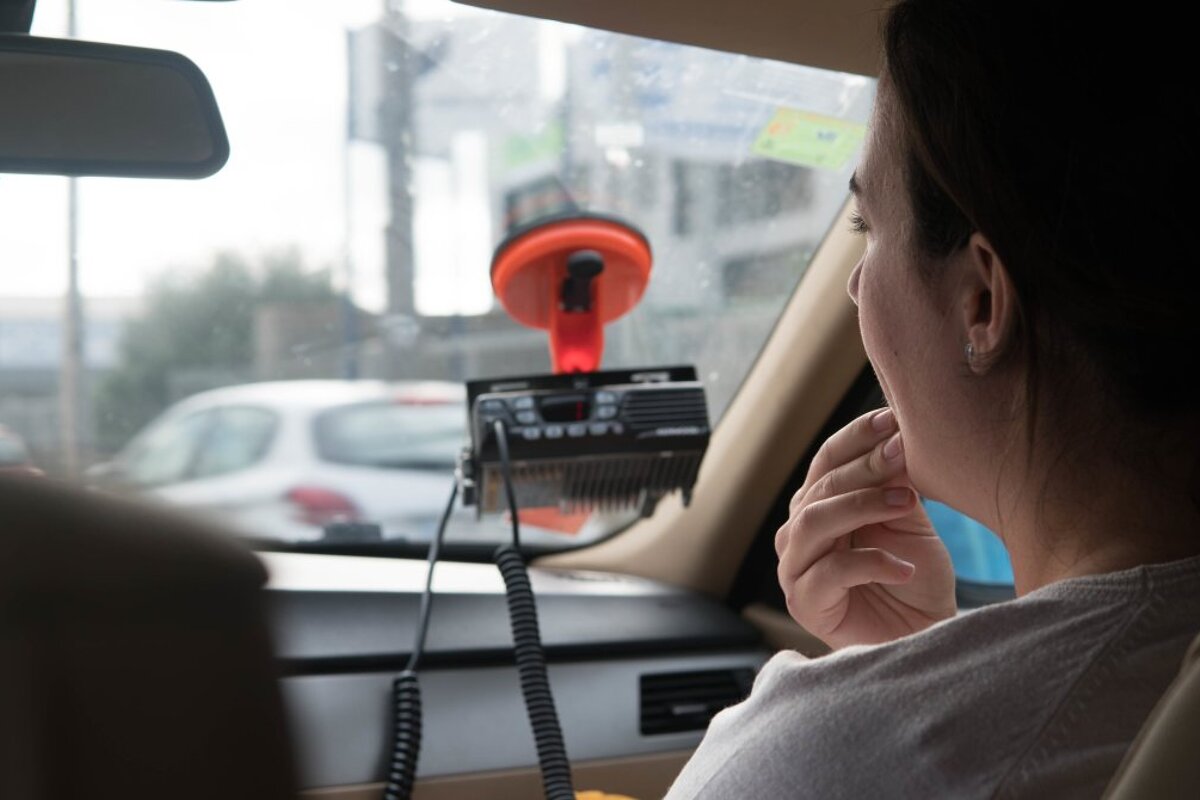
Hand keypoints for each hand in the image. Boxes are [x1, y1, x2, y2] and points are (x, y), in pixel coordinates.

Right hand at [775, 407, 956, 649]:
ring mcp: (795, 569)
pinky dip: (873, 564)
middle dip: (864, 467)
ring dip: (862, 505)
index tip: (892, 419)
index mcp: (817, 507)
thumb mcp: (908, 522)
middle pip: (818, 488)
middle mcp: (798, 534)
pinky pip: (831, 572)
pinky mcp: (805, 604)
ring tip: (905, 502)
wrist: (925, 636)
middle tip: (904, 454)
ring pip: (814, 522)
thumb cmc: (914, 579)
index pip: (825, 461)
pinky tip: (907, 568)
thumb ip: (893, 486)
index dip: (855, 437)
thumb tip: (895, 439)